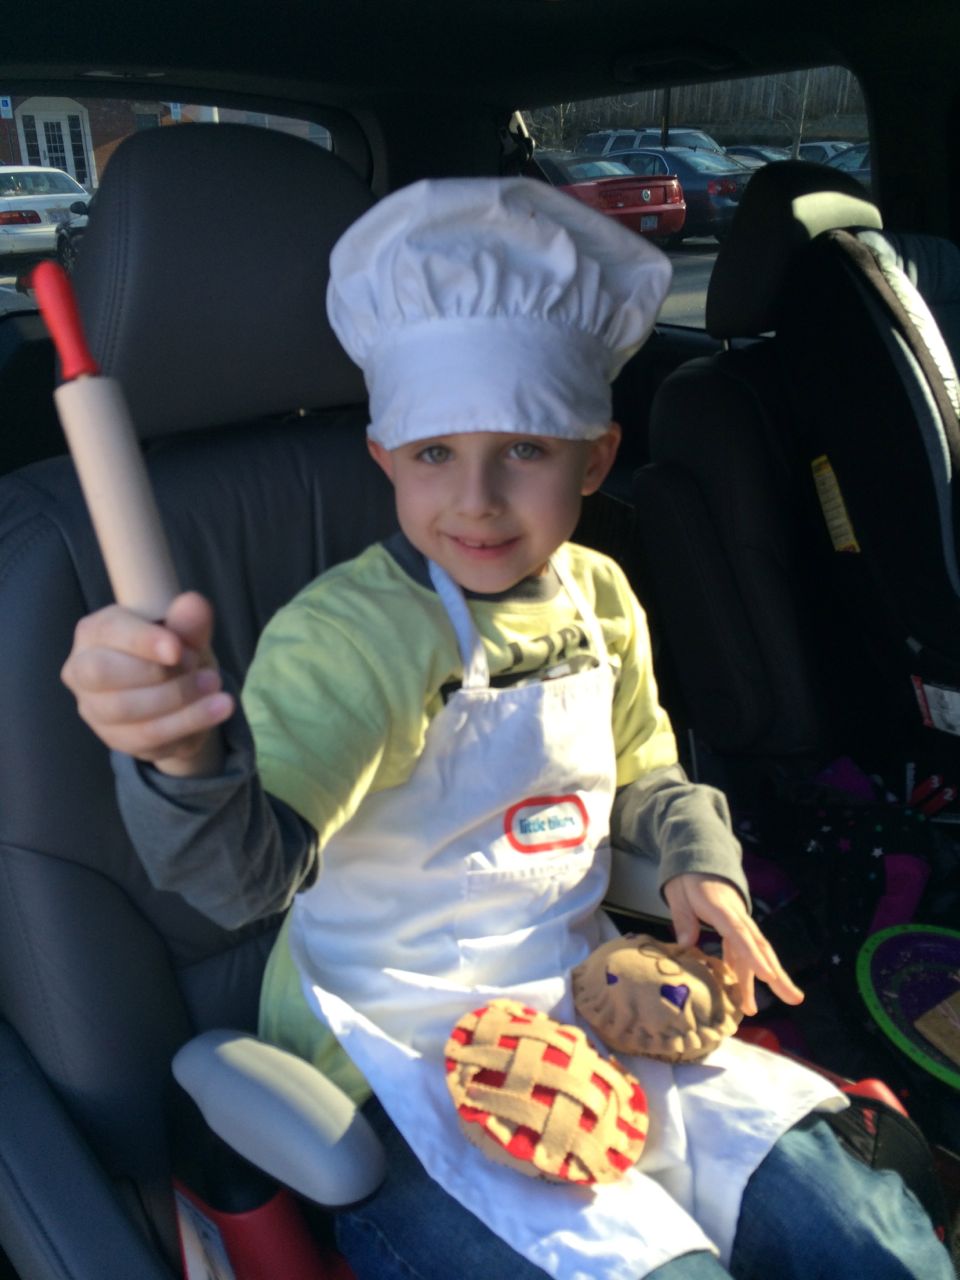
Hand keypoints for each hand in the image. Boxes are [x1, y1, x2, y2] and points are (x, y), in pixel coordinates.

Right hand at [61, 591, 233, 775]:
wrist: (181, 697)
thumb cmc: (173, 653)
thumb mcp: (186, 634)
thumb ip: (188, 621)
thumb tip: (193, 603)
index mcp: (95, 631)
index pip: (108, 631)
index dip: (141, 640)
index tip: (176, 649)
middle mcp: (81, 670)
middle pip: (102, 673)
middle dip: (156, 673)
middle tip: (200, 668)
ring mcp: (94, 708)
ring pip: (125, 709)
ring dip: (178, 699)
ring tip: (215, 687)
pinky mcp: (114, 738)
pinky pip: (147, 735)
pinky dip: (186, 722)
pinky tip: (216, 709)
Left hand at [663, 872, 802, 1015]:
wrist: (700, 858)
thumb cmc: (688, 879)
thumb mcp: (678, 894)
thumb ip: (683, 918)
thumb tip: (685, 945)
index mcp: (722, 909)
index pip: (740, 935)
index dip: (753, 956)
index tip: (767, 976)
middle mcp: (737, 918)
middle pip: (759, 948)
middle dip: (777, 974)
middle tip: (795, 999)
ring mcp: (739, 923)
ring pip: (757, 953)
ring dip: (771, 977)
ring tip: (791, 999)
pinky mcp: (735, 928)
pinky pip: (745, 952)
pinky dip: (748, 971)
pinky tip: (747, 992)